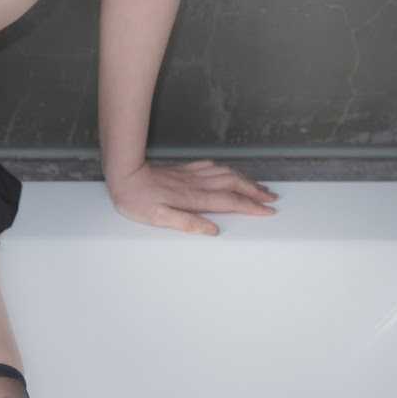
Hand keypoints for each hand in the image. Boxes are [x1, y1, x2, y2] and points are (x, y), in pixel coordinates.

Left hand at [106, 158, 278, 234]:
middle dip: (255, 192)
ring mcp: (191, 175)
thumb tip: (213, 230)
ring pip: (225, 174)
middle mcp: (196, 184)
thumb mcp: (158, 218)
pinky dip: (225, 169)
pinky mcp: (183, 169)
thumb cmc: (137, 200)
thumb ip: (187, 223)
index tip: (268, 211)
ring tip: (259, 186)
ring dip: (245, 180)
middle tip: (272, 198)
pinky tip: (228, 171)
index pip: (229, 202)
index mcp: (193, 199)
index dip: (251, 207)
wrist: (123, 174)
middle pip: (233, 185)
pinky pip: (211, 167)